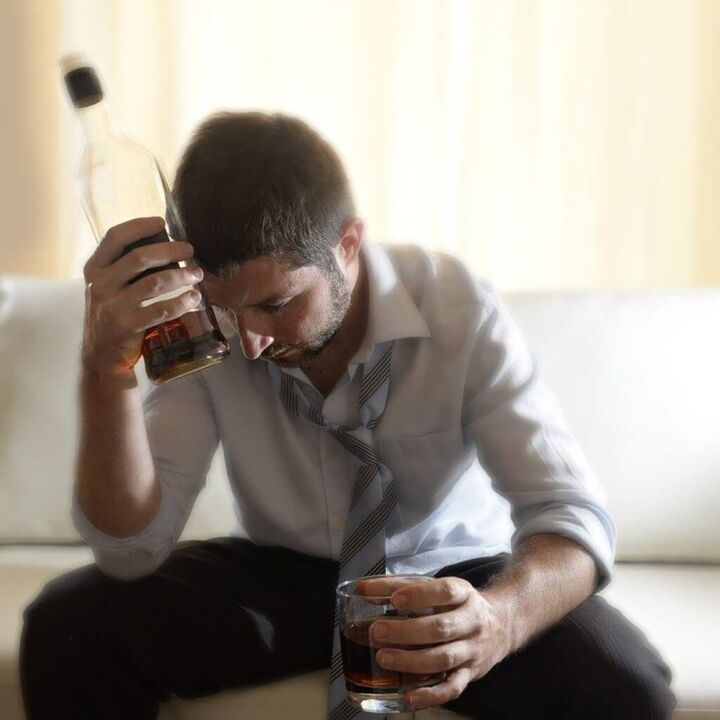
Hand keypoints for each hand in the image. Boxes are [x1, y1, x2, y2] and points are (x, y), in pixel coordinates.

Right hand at [82, 216, 203, 377]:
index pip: (115, 237)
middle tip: (190, 250)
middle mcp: (99, 285)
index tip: (161, 221)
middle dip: (170, 250)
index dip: (139, 226)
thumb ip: (125, 269)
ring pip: (154, 283)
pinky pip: (161, 310)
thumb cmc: (113, 315)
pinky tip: (194, 298)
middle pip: (139, 258)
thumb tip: (164, 247)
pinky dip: (182, 302)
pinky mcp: (127, 326)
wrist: (101, 357)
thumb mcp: (108, 288)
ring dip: (181, 276)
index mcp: (95, 269)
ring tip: (197, 274)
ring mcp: (112, 307)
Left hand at [371, 576, 513, 709]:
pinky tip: (409, 696)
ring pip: (444, 659)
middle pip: (441, 628)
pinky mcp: (470, 674)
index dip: (420, 595)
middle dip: (406, 632)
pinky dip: (431, 695)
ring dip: (411, 661)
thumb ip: (399, 586)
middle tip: (377, 631)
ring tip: (383, 658)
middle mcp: (472, 621)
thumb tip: (362, 588)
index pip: (445, 592)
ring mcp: (472, 650)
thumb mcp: (436, 587)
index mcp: (463, 594)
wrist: (501, 624)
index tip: (395, 599)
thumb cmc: (456, 603)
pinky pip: (453, 688)